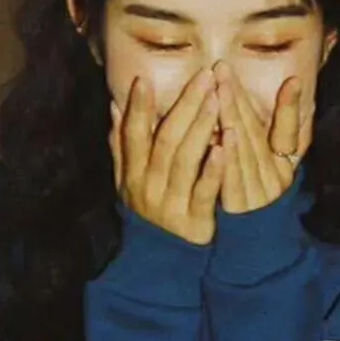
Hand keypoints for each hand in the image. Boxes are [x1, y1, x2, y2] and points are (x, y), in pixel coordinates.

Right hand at [109, 69, 226, 244]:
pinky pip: (203, 191)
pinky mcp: (194, 221)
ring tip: (216, 99)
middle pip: (166, 140)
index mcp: (133, 174)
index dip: (138, 108)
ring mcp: (171, 203)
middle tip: (205, 77)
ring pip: (184, 160)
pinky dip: (213, 168)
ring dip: (201, 127)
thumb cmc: (148, 211)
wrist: (161, 263)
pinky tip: (225, 145)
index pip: (133, 135)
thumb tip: (114, 106)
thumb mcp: (126, 180)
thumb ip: (121, 145)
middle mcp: (148, 186)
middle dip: (184, 106)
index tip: (144, 78)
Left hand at [214, 61, 311, 213]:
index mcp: (282, 162)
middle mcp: (272, 174)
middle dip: (236, 98)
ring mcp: (259, 191)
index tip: (229, 70)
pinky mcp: (242, 208)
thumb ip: (287, 125)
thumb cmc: (266, 201)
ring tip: (218, 92)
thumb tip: (293, 81)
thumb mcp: (282, 163)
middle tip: (219, 70)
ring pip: (244, 150)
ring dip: (232, 119)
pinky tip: (222, 137)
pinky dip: (229, 158)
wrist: (262, 251)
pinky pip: (234, 180)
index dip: (247, 96)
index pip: (265, 123)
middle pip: (252, 132)